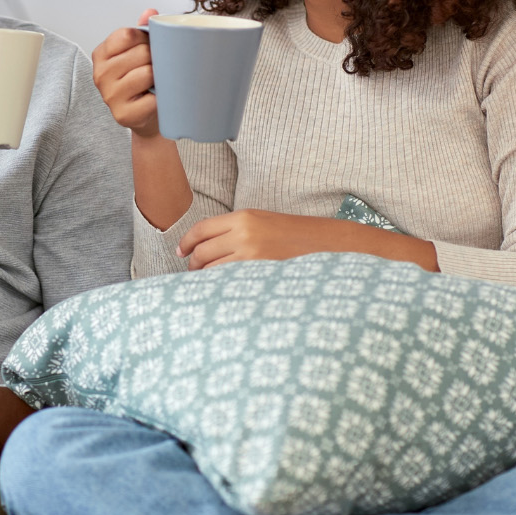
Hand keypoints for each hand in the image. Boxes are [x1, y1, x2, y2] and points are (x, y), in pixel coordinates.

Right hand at [92, 10, 160, 136]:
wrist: (145, 117)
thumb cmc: (142, 81)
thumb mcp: (138, 52)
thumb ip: (142, 30)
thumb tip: (150, 12)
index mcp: (101, 54)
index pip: (127, 35)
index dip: (145, 38)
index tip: (149, 46)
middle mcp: (100, 74)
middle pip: (141, 53)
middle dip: (155, 58)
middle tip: (155, 67)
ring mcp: (109, 95)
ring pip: (148, 73)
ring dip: (159, 77)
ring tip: (155, 82)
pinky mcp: (122, 114)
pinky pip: (152, 98)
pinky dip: (160, 98)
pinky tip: (155, 99)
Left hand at [178, 210, 438, 271]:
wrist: (333, 247)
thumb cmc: (299, 238)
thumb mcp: (267, 223)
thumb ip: (238, 231)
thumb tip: (209, 248)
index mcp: (245, 217)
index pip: (201, 230)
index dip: (187, 243)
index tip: (182, 253)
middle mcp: (244, 235)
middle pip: (202, 253)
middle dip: (194, 265)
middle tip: (195, 274)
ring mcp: (252, 258)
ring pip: (212, 273)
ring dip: (206, 281)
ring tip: (210, 288)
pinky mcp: (261, 278)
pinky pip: (229, 288)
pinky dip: (222, 291)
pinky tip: (225, 297)